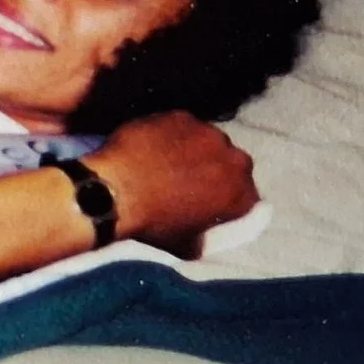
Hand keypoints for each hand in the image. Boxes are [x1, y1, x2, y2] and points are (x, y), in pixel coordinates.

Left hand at [83, 112, 258, 257]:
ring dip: (193, 150)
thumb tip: (214, 229)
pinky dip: (170, 136)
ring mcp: (207, 133)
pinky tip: (151, 148)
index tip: (209, 202)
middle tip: (185, 182)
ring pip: (206, 142)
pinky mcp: (182, 117)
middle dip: (214, 171)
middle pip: (229, 164)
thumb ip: (211, 237)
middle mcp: (233, 158)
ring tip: (166, 163)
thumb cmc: (153, 224)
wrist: (116, 190)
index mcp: (241, 192)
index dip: (227, 200)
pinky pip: (182, 127)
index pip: (246, 196)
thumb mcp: (189, 246)